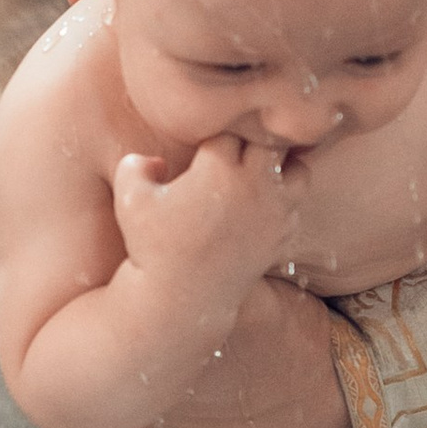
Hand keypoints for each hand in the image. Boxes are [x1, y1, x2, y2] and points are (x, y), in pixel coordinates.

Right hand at [112, 134, 297, 299]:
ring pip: (297, 168)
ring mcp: (275, 212)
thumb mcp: (129, 200)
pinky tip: (259, 204)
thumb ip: (135, 165)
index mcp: (219, 169)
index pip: (231, 127)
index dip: (217, 132)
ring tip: (253, 174)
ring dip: (279, 166)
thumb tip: (156, 160)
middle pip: (271, 139)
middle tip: (231, 154)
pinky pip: (296, 203)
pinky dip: (283, 198)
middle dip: (252, 142)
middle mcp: (254, 186)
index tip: (204, 147)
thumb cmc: (152, 247)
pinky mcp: (283, 235)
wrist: (181, 300)